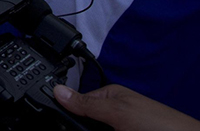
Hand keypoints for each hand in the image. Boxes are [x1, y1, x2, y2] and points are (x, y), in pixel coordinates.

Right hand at [53, 84, 199, 130]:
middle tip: (101, 129)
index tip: (59, 122)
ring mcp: (121, 128)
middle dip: (83, 129)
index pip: (78, 104)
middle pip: (87, 123)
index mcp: (109, 97)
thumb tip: (58, 90)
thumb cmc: (159, 124)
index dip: (69, 115)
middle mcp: (114, 114)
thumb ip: (87, 104)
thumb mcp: (117, 112)